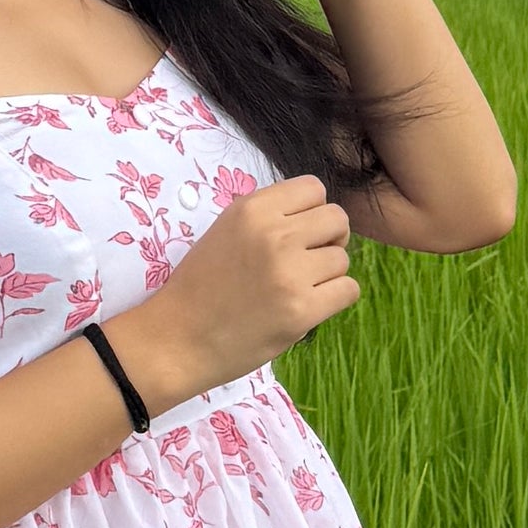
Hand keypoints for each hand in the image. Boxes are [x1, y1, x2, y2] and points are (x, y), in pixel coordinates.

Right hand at [128, 174, 356, 398]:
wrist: (178, 339)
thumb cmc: (200, 287)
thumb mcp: (227, 231)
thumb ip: (269, 219)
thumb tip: (317, 220)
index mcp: (252, 210)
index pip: (314, 188)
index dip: (313, 211)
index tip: (300, 233)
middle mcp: (274, 234)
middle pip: (337, 218)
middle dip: (330, 239)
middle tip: (308, 261)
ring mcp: (290, 273)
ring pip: (343, 259)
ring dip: (328, 274)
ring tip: (299, 289)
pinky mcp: (302, 311)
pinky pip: (348, 290)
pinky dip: (335, 299)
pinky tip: (310, 307)